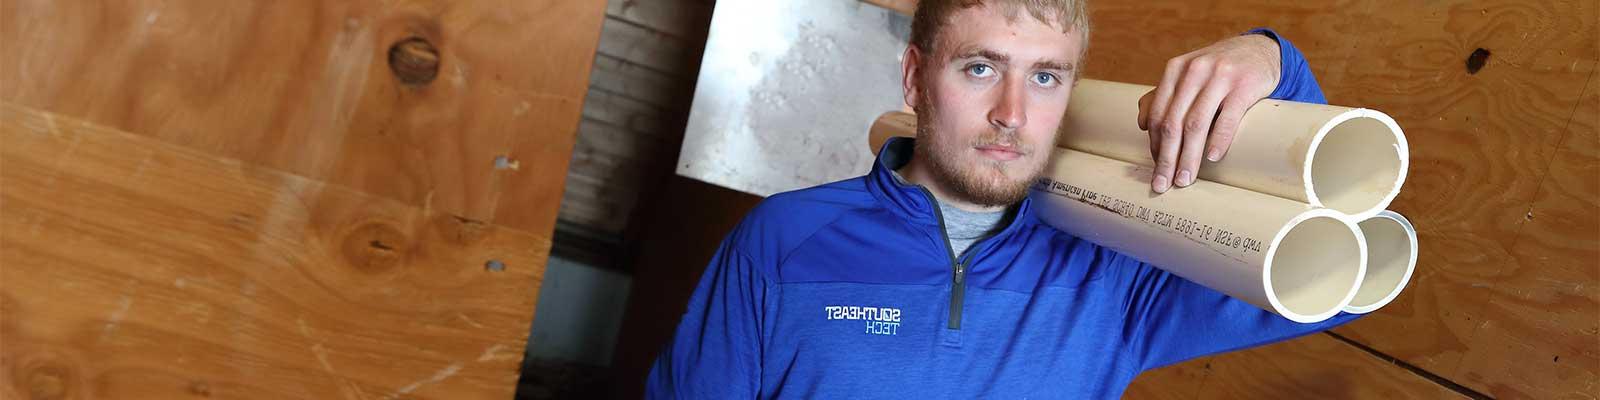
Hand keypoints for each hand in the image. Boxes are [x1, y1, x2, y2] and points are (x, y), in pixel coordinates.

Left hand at [1137, 33, 1280, 192]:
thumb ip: (1165, 95)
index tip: (1156, 170)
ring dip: (1188, 156)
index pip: (1158, 114)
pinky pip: (1228, 117)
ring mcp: (1220, 77)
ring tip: (1185, 179)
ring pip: (1196, 124)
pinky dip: (1219, 140)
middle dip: (1166, 158)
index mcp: (1176, 69)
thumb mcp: (1189, 74)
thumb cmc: (1219, 70)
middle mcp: (1194, 71)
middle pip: (1173, 122)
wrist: (1261, 51)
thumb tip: (1143, 124)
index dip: (1154, 145)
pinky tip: (1212, 158)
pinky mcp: (1244, 85)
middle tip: (1163, 184)